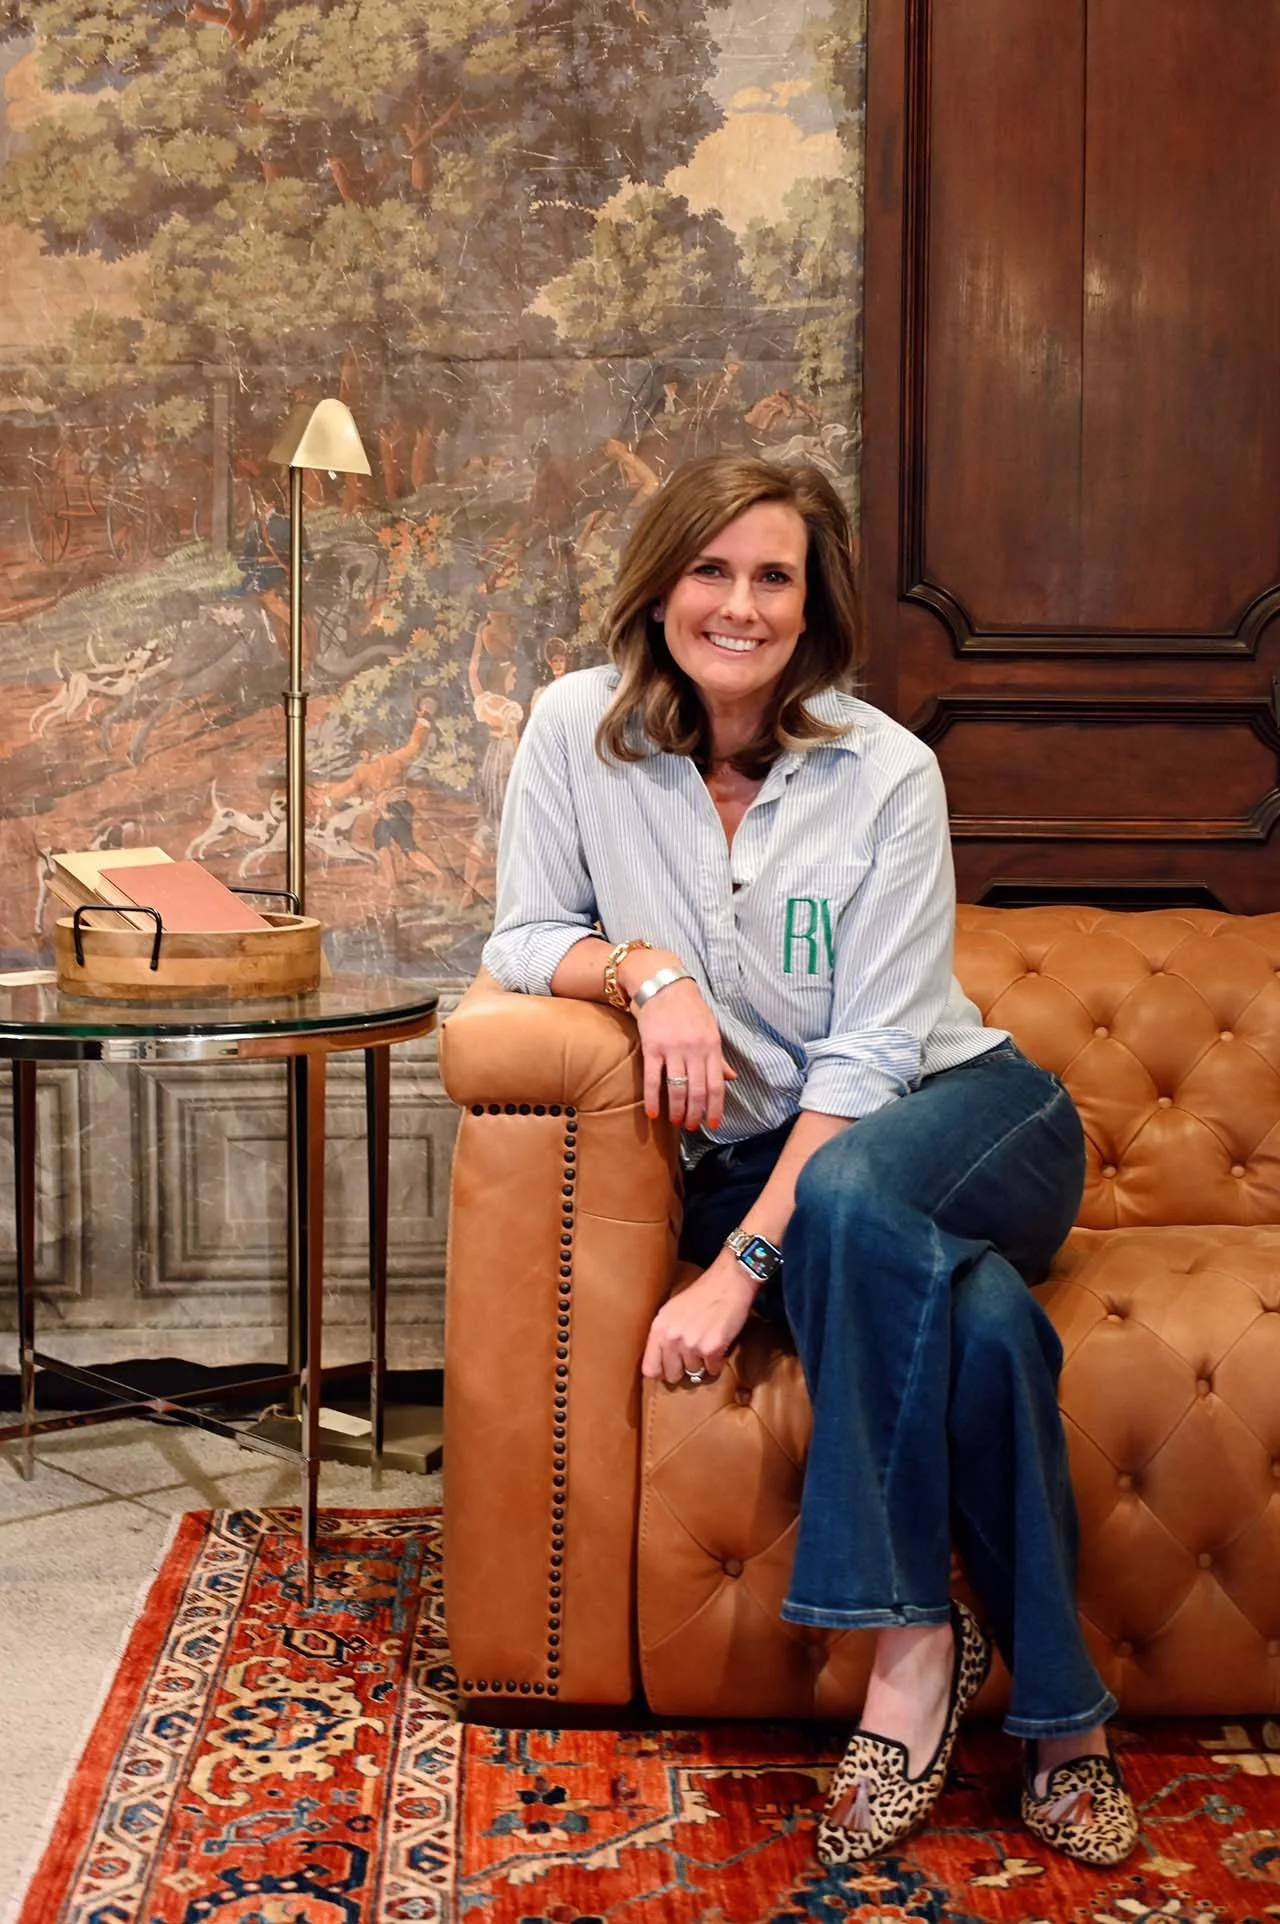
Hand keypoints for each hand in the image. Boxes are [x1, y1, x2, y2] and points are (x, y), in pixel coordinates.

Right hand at [626, 965, 734, 1131]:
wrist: (663, 984)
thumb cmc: (689, 1008)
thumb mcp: (710, 1029)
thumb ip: (718, 1056)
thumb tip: (731, 1078)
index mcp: (712, 1046)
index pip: (716, 1084)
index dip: (715, 1108)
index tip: (713, 1124)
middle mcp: (694, 1050)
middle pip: (698, 1091)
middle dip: (696, 1114)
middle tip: (693, 1127)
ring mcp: (673, 1049)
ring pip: (677, 1088)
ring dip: (678, 1110)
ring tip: (676, 1122)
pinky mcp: (652, 1047)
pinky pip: (653, 1079)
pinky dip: (654, 1099)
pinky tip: (654, 1113)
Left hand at [641, 1252, 757, 1383]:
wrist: (728, 1282)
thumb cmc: (701, 1295)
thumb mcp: (671, 1310)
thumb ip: (663, 1335)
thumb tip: (659, 1365)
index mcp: (658, 1328)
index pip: (649, 1369)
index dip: (660, 1372)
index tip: (669, 1369)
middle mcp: (671, 1338)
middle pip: (672, 1375)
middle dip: (683, 1369)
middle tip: (692, 1356)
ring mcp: (691, 1344)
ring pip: (694, 1372)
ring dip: (702, 1363)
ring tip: (707, 1342)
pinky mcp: (711, 1348)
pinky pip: (713, 1370)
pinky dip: (717, 1362)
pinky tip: (719, 1344)